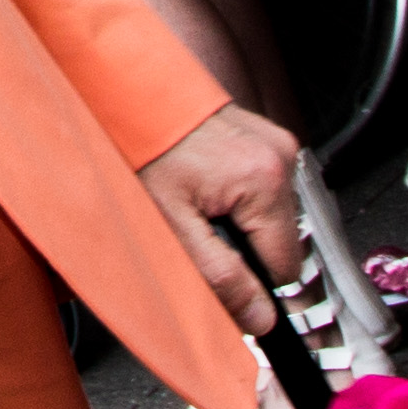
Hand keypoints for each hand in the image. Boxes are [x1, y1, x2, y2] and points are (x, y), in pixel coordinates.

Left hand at [139, 104, 302, 332]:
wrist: (120, 89)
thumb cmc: (138, 144)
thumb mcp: (171, 221)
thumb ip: (219, 276)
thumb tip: (260, 319)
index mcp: (265, 181)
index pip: (287, 270)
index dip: (254, 282)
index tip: (225, 277)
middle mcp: (281, 157)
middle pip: (280, 242)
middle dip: (243, 247)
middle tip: (197, 228)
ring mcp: (275, 142)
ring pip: (272, 216)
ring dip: (239, 221)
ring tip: (195, 200)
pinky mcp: (263, 135)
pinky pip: (262, 187)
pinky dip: (236, 195)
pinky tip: (203, 184)